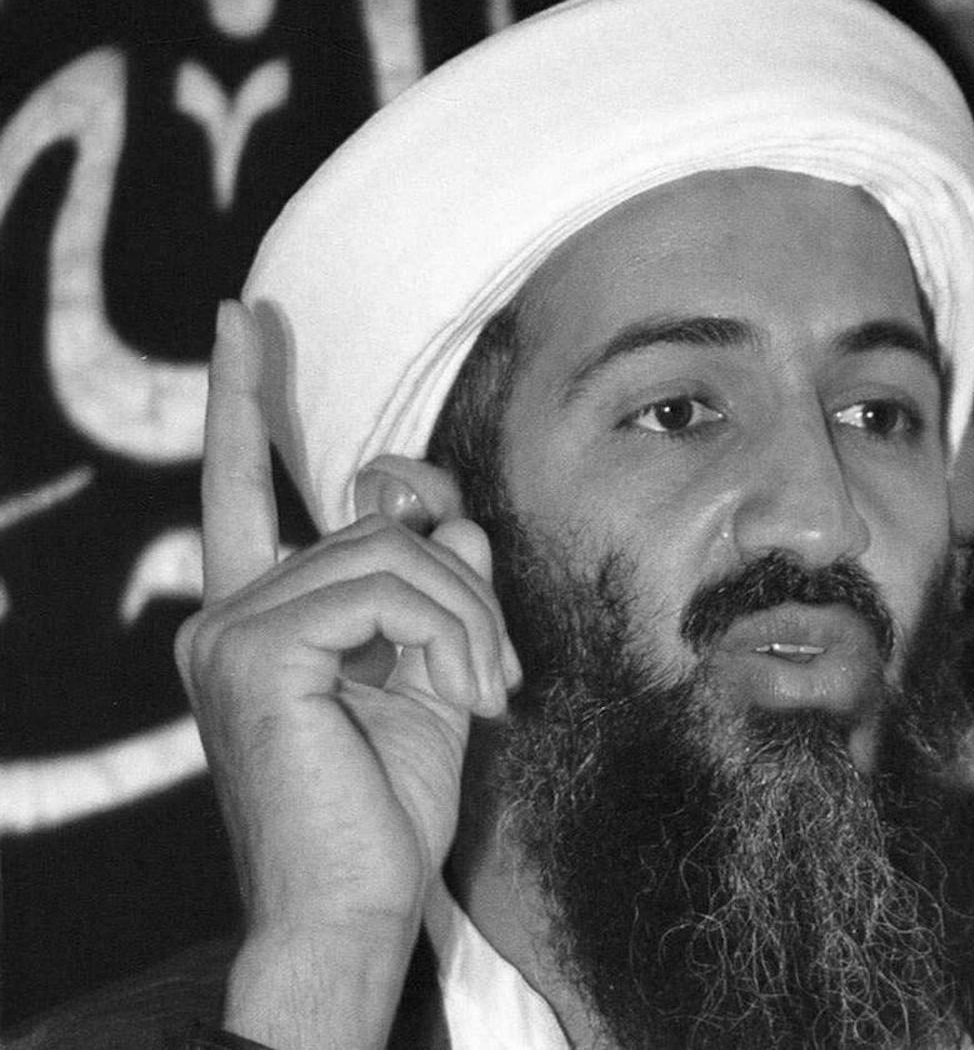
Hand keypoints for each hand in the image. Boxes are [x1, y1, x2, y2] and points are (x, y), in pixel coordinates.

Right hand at [174, 300, 519, 1046]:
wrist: (354, 906)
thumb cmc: (387, 804)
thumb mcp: (430, 670)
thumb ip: (435, 584)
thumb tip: (447, 510)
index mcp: (260, 613)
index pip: (244, 486)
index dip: (243, 400)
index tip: (246, 318)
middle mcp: (230, 609)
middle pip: (375, 520)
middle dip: (462, 585)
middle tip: (493, 672)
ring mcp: (233, 625)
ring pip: (394, 547)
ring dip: (468, 615)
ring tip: (483, 690)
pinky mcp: (257, 647)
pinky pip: (393, 584)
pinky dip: (452, 630)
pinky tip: (463, 695)